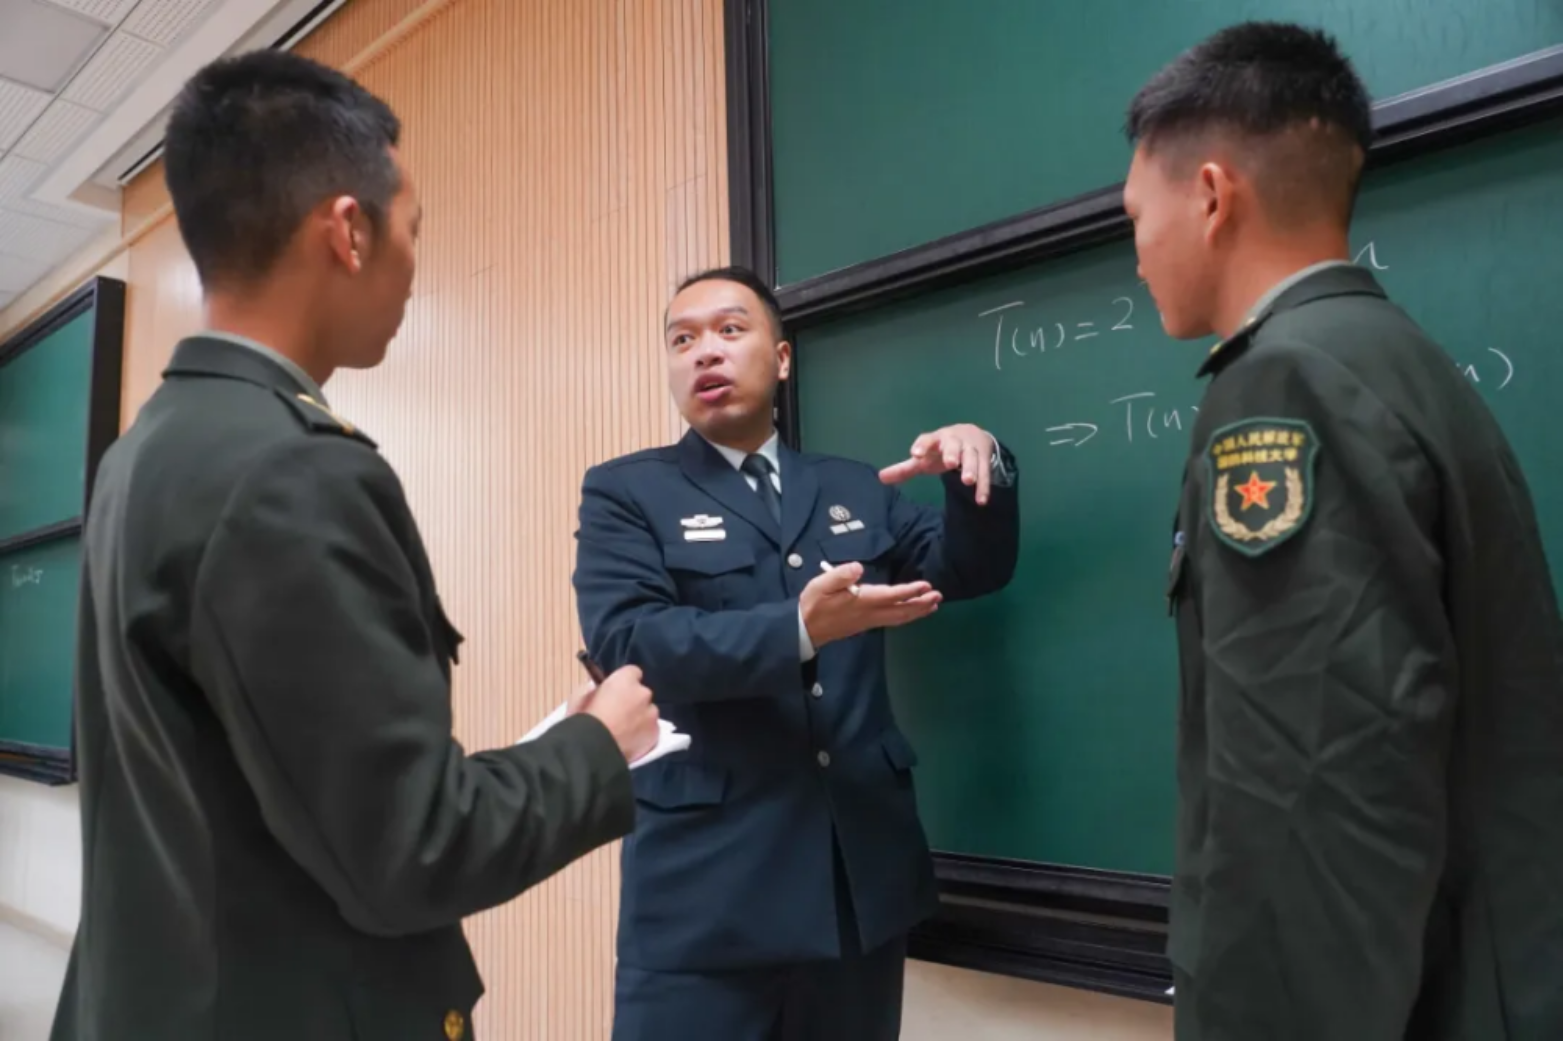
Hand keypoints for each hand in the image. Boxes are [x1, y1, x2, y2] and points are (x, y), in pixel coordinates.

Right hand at [573, 665, 659, 763]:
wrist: (594, 750)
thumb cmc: (583, 720)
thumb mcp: (579, 698)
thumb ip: (593, 689)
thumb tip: (598, 689)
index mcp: (625, 679)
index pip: (632, 672)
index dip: (624, 683)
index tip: (616, 693)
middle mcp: (643, 693)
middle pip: (642, 694)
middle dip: (633, 701)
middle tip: (619, 714)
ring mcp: (652, 714)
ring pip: (648, 713)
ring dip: (640, 718)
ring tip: (625, 732)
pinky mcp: (656, 734)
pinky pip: (651, 730)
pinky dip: (644, 734)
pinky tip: (631, 742)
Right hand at [800, 563, 942, 648]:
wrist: (804, 629)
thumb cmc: (813, 603)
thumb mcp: (821, 585)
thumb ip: (840, 575)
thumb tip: (858, 567)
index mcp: (862, 602)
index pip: (891, 596)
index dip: (910, 591)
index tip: (926, 585)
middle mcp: (870, 614)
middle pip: (901, 611)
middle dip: (921, 604)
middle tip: (939, 596)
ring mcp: (869, 621)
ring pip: (899, 618)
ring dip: (917, 612)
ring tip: (933, 605)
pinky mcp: (866, 624)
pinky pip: (893, 621)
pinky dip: (906, 616)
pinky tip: (911, 613)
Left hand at [878, 423, 996, 503]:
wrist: (971, 435)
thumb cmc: (940, 450)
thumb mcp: (924, 457)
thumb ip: (905, 468)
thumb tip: (880, 478)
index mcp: (936, 439)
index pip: (928, 439)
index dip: (922, 445)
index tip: (915, 454)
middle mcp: (954, 441)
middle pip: (953, 445)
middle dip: (951, 453)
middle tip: (950, 463)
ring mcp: (970, 449)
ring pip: (972, 457)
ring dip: (971, 468)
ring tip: (968, 481)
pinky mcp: (984, 459)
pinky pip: (985, 472)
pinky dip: (984, 486)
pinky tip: (981, 500)